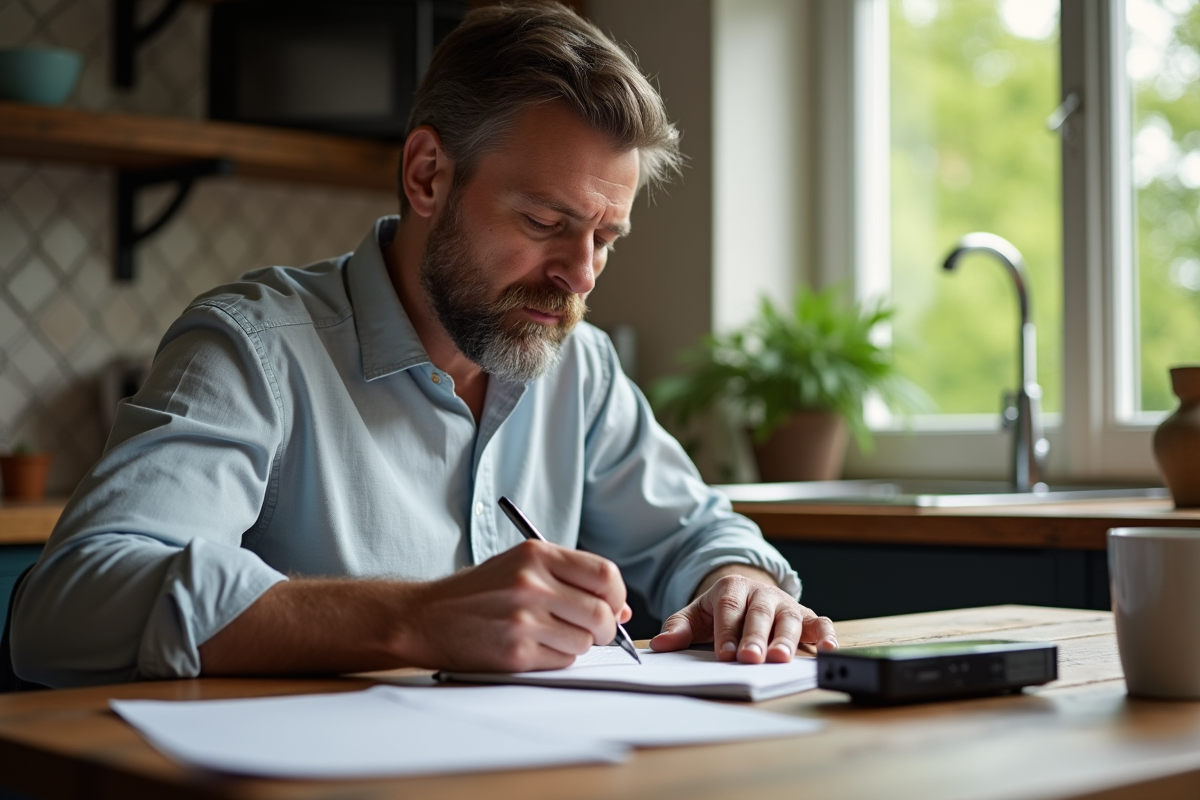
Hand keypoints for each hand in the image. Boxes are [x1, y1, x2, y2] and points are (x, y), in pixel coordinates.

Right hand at [402, 540, 631, 672]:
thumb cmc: (477, 592)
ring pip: (585, 640)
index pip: (605, 575)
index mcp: (536, 554)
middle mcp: (531, 583)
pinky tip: (532, 647)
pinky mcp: (515, 652)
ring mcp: (523, 619)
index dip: (617, 595)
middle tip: (593, 630)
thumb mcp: (520, 567)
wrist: (424, 617)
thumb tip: (622, 610)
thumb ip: (570, 580)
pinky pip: (562, 660)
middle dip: (605, 627)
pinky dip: (556, 658)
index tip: (613, 606)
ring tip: (549, 635)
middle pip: (601, 612)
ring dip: (577, 643)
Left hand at [649, 571, 836, 662]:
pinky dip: (826, 633)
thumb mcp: (696, 615)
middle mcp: (761, 593)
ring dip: (786, 639)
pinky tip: (828, 648)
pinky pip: (819, 622)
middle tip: (751, 659)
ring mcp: (784, 604)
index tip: (725, 654)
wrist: (746, 594)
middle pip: (759, 613)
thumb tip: (660, 645)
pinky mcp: (805, 616)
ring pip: (788, 618)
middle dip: (755, 637)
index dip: (727, 631)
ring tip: (780, 659)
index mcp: (731, 588)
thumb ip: (680, 628)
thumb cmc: (720, 612)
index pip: (729, 608)